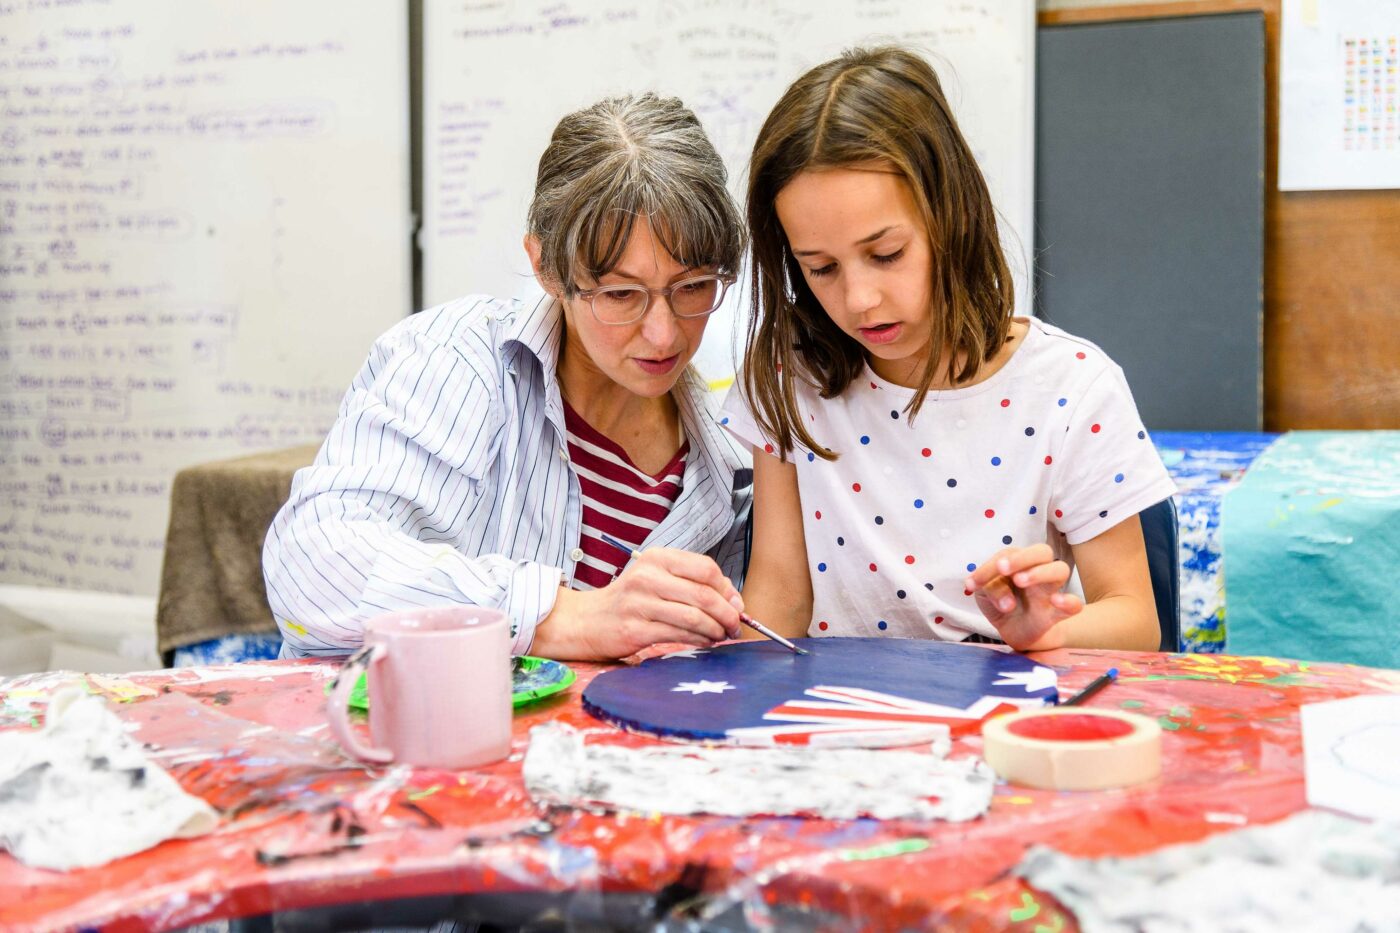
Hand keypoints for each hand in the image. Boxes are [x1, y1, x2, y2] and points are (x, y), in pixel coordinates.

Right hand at [534, 548, 743, 660]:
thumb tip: (734, 601)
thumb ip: (694, 584)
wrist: (588, 621)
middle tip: (735, 627)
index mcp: (657, 558)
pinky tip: (705, 642)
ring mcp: (639, 603)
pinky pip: (679, 635)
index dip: (727, 589)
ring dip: (716, 630)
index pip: (705, 568)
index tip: (736, 605)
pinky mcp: (635, 629)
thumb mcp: (659, 580)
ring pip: (694, 616)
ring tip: (722, 636)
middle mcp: (647, 576)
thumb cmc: (631, 600)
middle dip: (727, 614)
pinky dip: (700, 640)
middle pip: (703, 594)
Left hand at [965, 544, 1082, 651]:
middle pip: (1042, 551)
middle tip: (1003, 569)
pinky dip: (1069, 601)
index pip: (1011, 552)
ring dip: (1039, 572)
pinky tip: (1056, 601)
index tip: (975, 583)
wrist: (1013, 631)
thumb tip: (1002, 597)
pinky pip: (1075, 604)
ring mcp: (1049, 591)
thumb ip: (990, 588)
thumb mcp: (986, 594)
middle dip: (1022, 557)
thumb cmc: (1000, 603)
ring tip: (1019, 581)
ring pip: (1060, 570)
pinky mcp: (1057, 613)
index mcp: (1018, 564)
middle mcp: (1037, 572)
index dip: (991, 564)